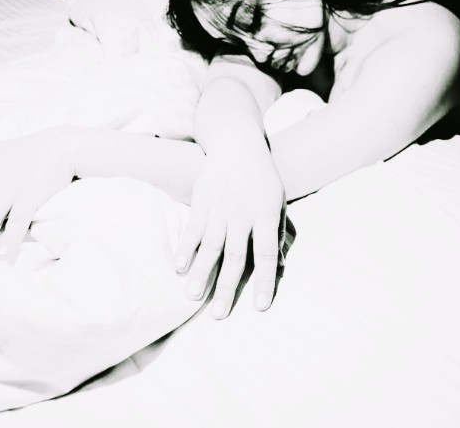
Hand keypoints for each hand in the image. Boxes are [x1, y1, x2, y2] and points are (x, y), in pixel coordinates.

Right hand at [174, 140, 285, 318]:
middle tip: (219, 315)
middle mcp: (242, 214)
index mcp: (266, 215)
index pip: (267, 253)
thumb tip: (281, 266)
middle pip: (235, 255)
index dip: (264, 280)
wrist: (237, 145)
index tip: (260, 307)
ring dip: (201, 272)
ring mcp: (220, 208)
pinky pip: (192, 228)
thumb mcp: (279, 202)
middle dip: (226, 287)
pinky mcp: (201, 201)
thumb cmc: (262, 178)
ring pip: (210, 245)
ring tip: (192, 296)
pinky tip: (178, 266)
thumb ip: (280, 233)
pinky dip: (184, 247)